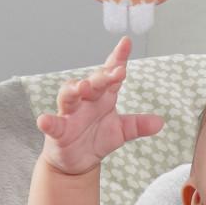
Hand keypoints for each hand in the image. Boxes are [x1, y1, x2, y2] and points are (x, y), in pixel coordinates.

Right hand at [36, 35, 163, 174]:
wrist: (78, 161)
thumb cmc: (97, 138)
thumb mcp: (122, 132)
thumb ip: (138, 125)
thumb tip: (160, 122)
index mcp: (103, 97)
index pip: (111, 74)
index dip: (118, 58)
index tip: (126, 42)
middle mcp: (86, 100)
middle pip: (93, 83)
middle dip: (102, 76)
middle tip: (115, 72)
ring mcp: (70, 114)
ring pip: (69, 96)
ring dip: (74, 90)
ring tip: (82, 87)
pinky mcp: (58, 130)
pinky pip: (52, 124)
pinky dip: (48, 122)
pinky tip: (45, 120)